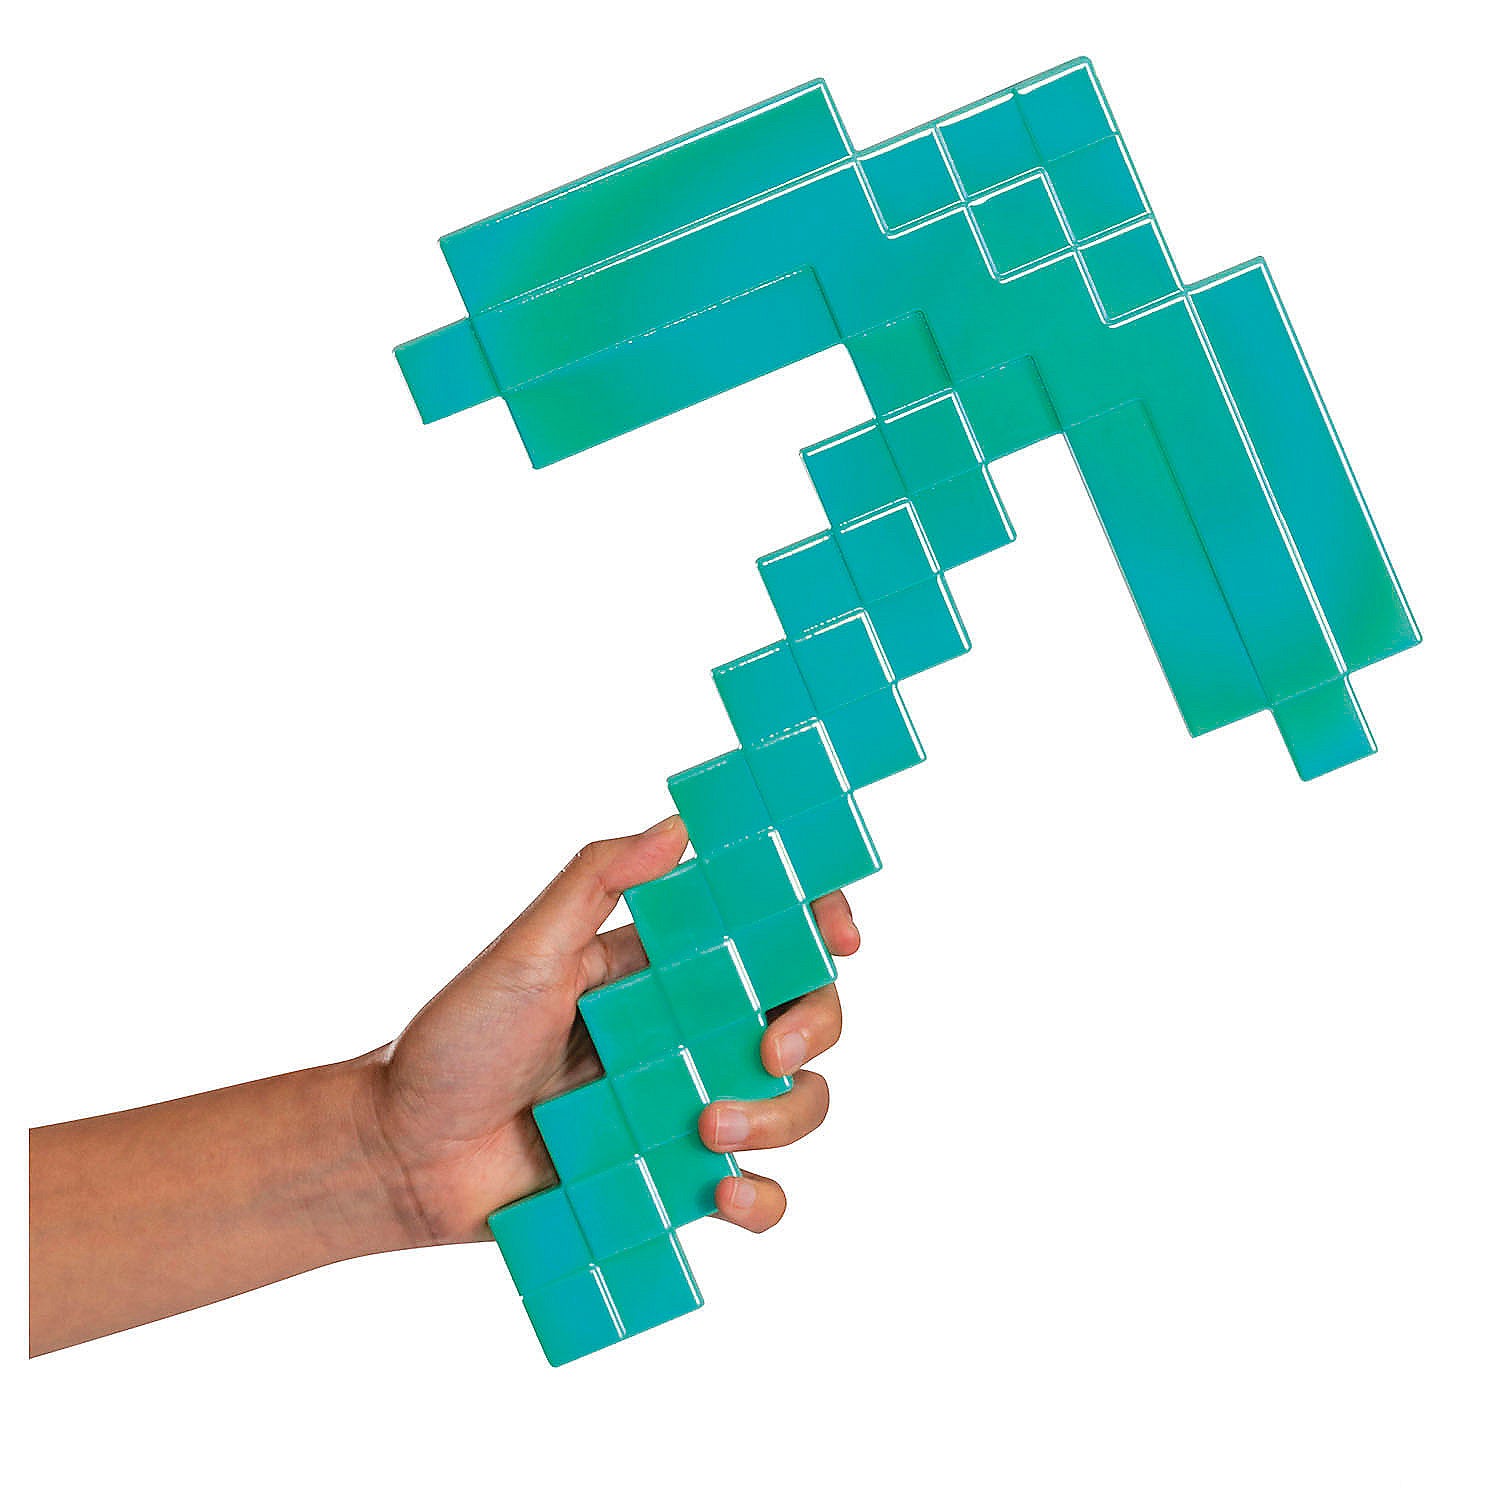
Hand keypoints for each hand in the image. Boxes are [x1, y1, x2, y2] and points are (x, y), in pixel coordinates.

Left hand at [366, 813, 859, 1244]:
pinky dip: (763, 1198)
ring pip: (797, 1103)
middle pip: (804, 1013)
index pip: (765, 930)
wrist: (403, 1154)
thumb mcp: (525, 949)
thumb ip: (594, 880)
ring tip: (710, 1125)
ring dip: (783, 1116)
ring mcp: (688, 1104)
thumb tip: (676, 825)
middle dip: (815, 1024)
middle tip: (772, 1051)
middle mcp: (690, 1030)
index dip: (818, 922)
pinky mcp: (676, 1178)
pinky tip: (724, 1190)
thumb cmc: (457, 1039)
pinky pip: (757, 1193)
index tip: (837, 933)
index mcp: (663, 966)